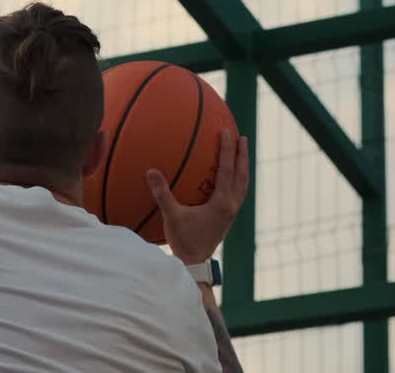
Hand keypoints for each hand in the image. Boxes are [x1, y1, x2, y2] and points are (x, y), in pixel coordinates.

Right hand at [146, 128, 248, 264]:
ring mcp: (231, 213)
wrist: (195, 263)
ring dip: (243, 167)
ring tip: (241, 153)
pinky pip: (237, 193)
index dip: (228, 150)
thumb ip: (163, 194)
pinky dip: (237, 180)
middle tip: (242, 137)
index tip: (228, 132)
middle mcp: (231, 206)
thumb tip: (151, 171)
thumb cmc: (184, 240)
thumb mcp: (172, 216)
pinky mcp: (228, 218)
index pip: (227, 170)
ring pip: (243, 185)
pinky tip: (229, 177)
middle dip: (242, 155)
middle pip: (241, 175)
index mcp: (221, 203)